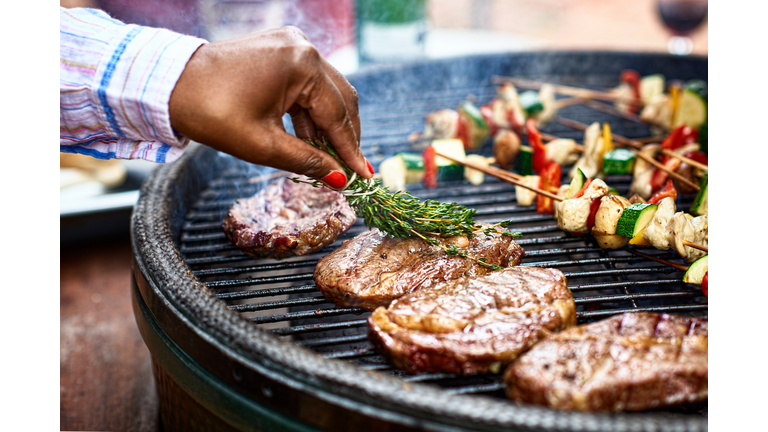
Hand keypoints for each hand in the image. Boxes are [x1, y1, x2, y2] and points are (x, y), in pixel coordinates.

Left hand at [168, 26, 372, 187]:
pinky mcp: (279, 49)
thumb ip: (307, 161)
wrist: (170, 86)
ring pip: (325, 92)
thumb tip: (339, 179)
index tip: (365, 175)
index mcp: (302, 65)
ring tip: (328, 160)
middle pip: (341, 98)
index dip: (352, 150)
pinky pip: (307, 84)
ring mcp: (291, 44)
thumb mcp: (263, 145)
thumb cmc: (211, 112)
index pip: (338, 114)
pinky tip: (309, 139)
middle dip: (346, 136)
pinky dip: (310, 112)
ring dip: (327, 126)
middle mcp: (303, 47)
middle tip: (351, 170)